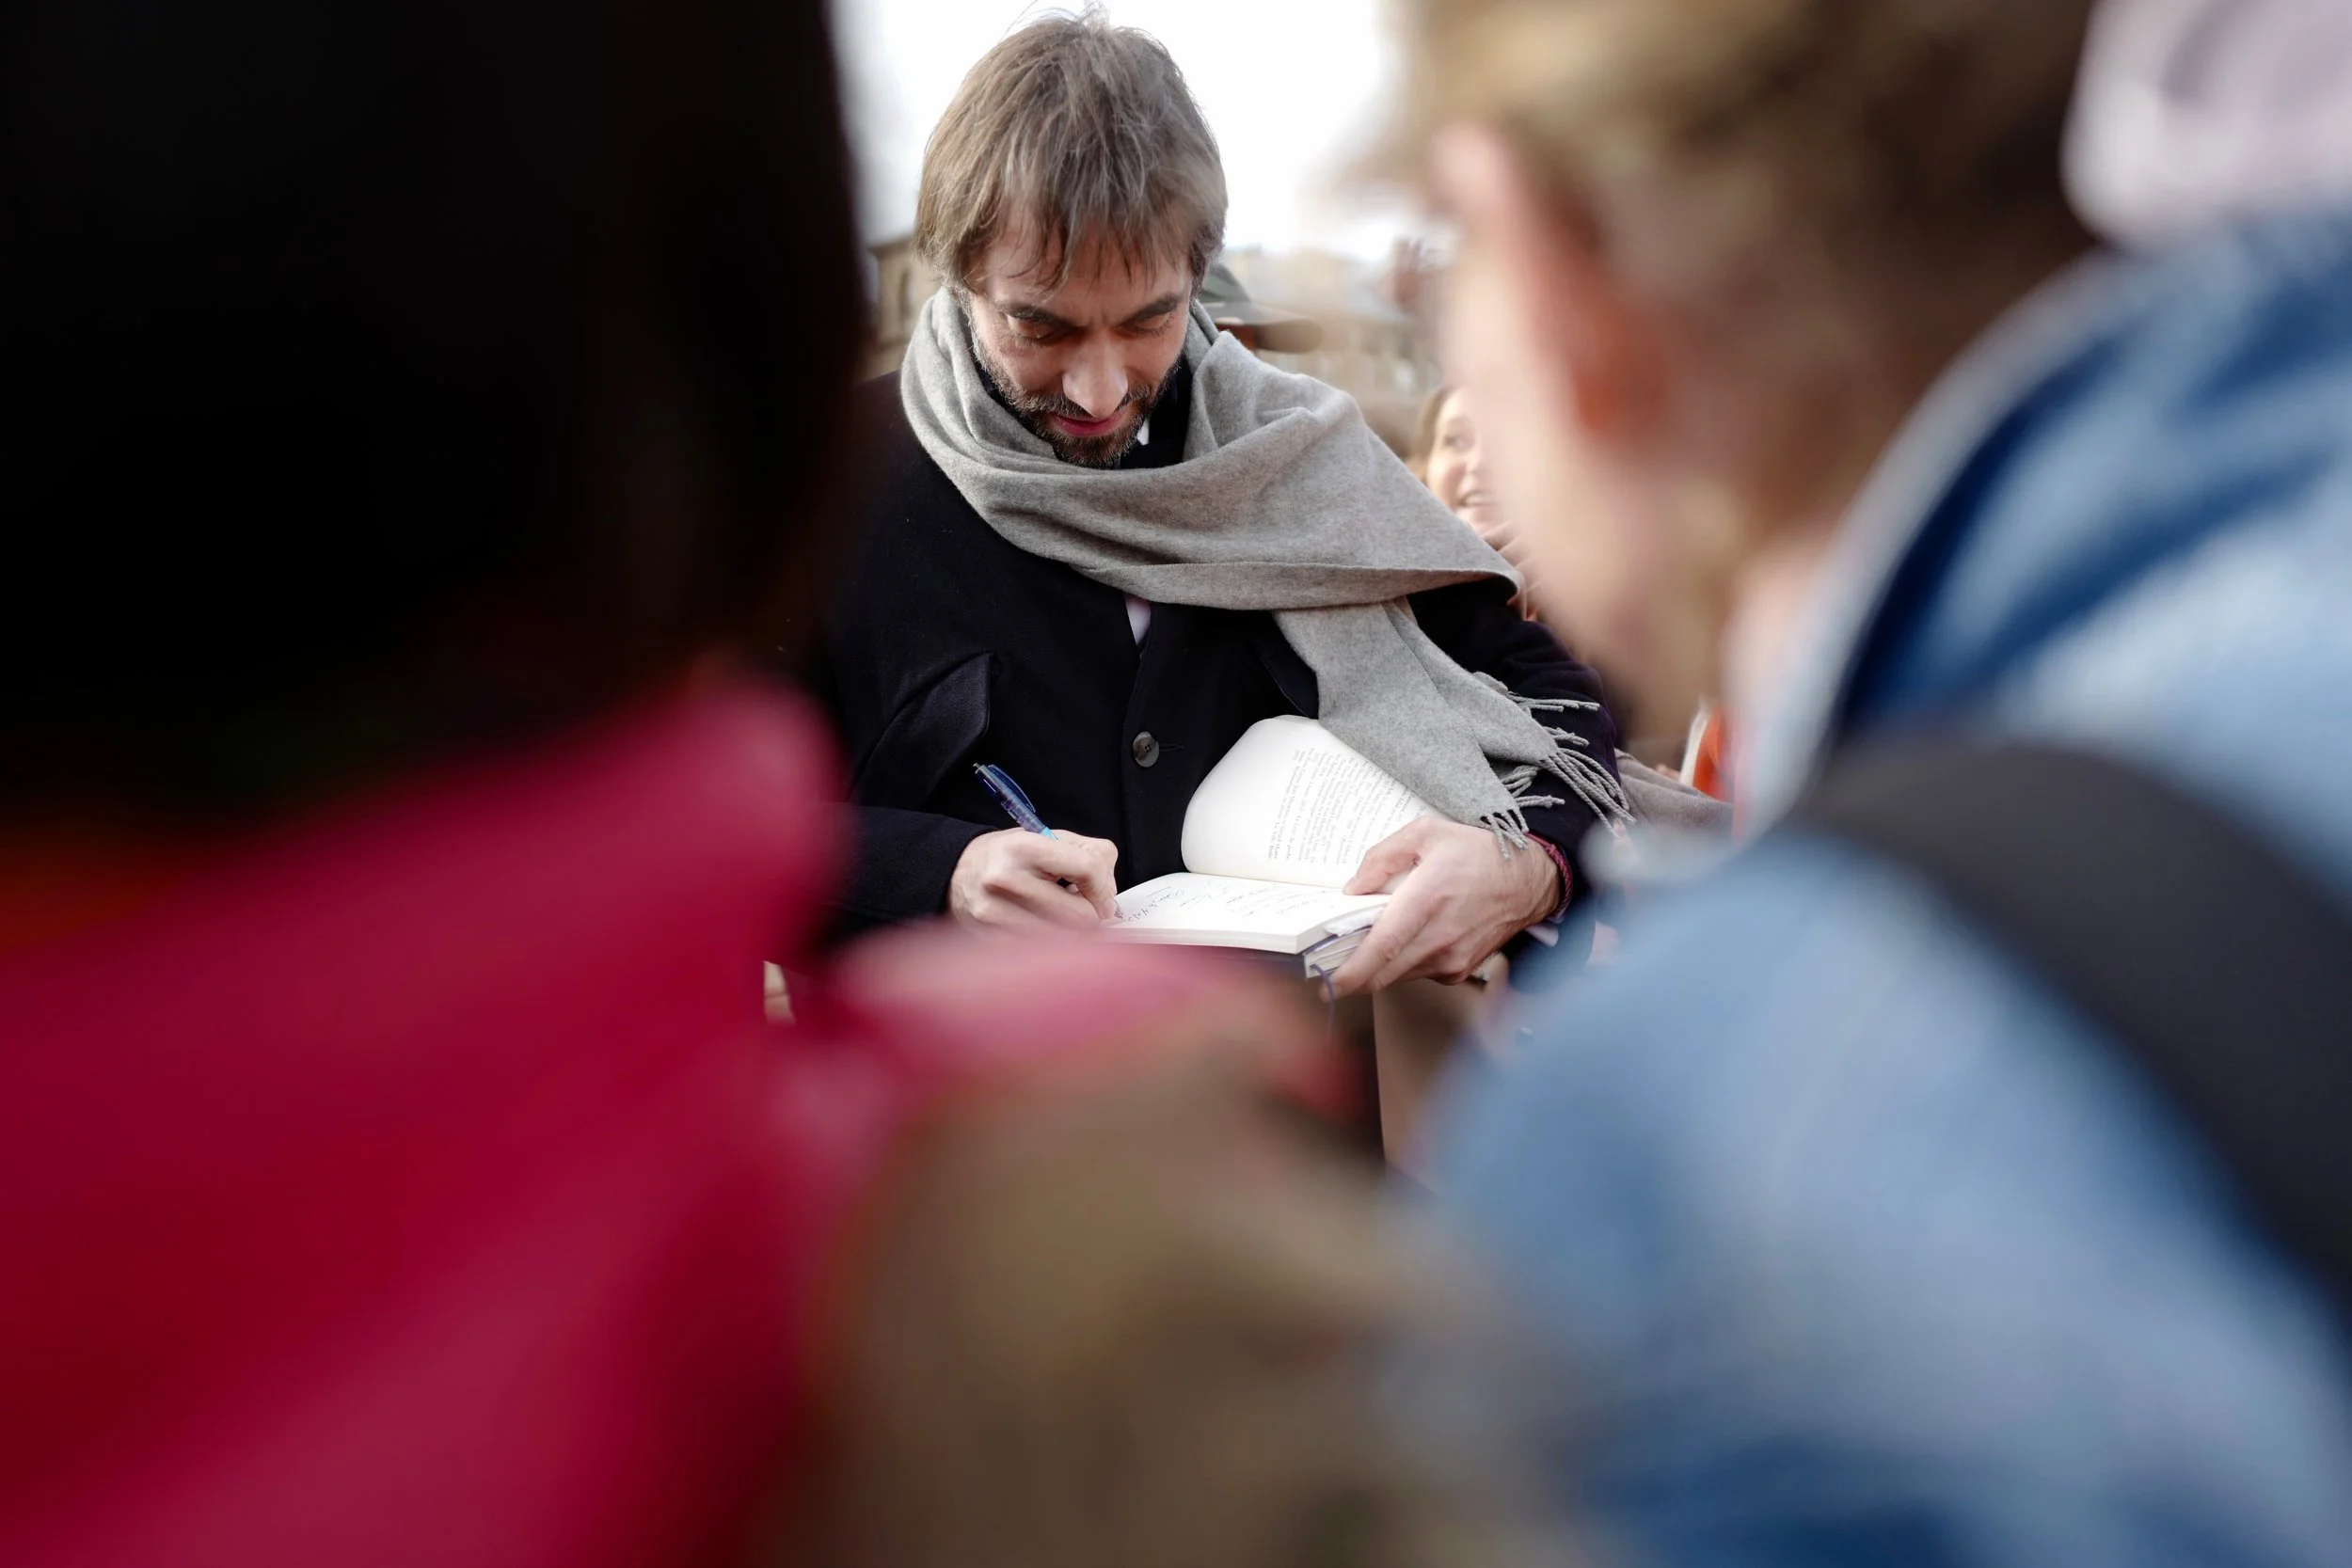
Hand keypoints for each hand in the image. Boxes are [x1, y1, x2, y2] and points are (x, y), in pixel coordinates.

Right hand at [949, 828, 1118, 930]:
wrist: (956, 873)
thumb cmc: (1009, 856)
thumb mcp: (1046, 838)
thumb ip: (1090, 854)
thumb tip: (1109, 894)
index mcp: (1023, 848)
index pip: (1088, 869)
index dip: (1105, 887)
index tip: (1103, 895)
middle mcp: (1006, 880)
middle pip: (1081, 916)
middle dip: (1092, 915)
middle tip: (1084, 908)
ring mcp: (995, 914)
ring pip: (1065, 941)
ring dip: (1075, 934)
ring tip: (1062, 917)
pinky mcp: (990, 940)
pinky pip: (1042, 955)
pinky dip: (1054, 947)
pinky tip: (1045, 930)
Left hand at [1325, 818, 1559, 995]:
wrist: (1528, 880)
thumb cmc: (1479, 854)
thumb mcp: (1425, 833)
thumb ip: (1381, 857)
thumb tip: (1353, 889)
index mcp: (1428, 898)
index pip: (1383, 947)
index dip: (1351, 972)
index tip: (1327, 983)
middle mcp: (1440, 936)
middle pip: (1382, 973)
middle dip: (1350, 975)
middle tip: (1328, 967)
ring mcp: (1451, 959)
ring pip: (1396, 976)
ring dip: (1375, 966)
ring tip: (1368, 941)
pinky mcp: (1457, 971)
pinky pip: (1416, 973)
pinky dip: (1401, 962)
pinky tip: (1405, 939)